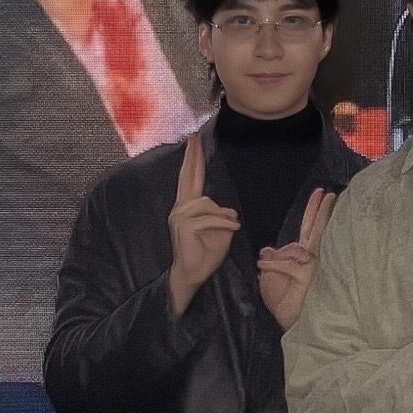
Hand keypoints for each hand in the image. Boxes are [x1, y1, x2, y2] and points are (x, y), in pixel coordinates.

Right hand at [167, 135, 239, 315]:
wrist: (193, 274)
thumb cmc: (206, 253)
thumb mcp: (221, 230)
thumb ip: (222, 216)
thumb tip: (229, 210)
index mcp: (187, 207)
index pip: (190, 179)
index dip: (192, 160)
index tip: (193, 140)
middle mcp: (180, 208)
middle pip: (188, 179)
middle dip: (192, 158)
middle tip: (194, 138)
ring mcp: (179, 217)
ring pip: (207, 204)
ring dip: (222, 215)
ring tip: (231, 225)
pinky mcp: (184, 227)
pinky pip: (210, 219)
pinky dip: (224, 224)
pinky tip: (233, 228)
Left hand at [257, 188, 335, 330]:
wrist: (291, 325)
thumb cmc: (283, 304)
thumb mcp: (269, 279)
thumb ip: (271, 261)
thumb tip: (268, 250)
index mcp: (303, 257)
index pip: (309, 229)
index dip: (314, 211)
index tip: (322, 194)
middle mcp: (312, 260)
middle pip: (316, 230)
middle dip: (321, 210)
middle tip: (327, 193)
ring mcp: (312, 268)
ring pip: (292, 250)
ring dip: (275, 262)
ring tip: (269, 273)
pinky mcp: (307, 276)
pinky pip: (284, 264)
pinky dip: (270, 267)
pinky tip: (264, 270)